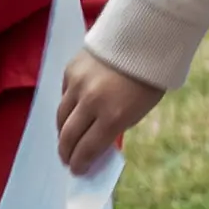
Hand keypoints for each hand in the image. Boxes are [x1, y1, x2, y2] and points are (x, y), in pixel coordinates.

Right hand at [51, 50, 168, 174]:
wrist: (144, 37)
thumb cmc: (147, 79)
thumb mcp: (138, 110)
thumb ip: (116, 127)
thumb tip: (95, 144)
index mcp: (113, 116)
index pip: (87, 149)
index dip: (80, 163)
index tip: (76, 170)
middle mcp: (91, 102)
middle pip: (68, 136)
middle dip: (66, 152)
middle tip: (66, 160)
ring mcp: (78, 85)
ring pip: (61, 116)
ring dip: (62, 132)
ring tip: (65, 140)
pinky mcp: (71, 69)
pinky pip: (64, 95)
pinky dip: (67, 106)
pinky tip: (71, 112)